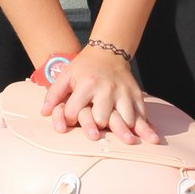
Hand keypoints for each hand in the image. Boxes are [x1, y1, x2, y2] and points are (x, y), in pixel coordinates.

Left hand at [41, 45, 160, 143]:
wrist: (107, 52)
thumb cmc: (84, 67)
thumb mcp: (65, 76)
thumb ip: (54, 94)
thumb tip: (44, 113)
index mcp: (86, 84)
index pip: (74, 112)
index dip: (69, 121)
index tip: (70, 123)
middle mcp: (106, 89)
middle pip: (102, 119)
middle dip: (98, 127)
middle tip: (97, 134)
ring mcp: (123, 92)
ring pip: (126, 119)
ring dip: (124, 131)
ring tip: (126, 141)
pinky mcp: (136, 94)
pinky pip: (142, 114)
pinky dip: (144, 127)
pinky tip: (150, 137)